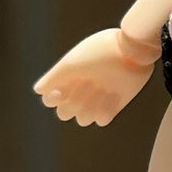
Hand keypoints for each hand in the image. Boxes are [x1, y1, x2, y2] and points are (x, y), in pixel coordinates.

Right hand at [34, 28, 155, 126]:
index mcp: (70, 77)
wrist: (132, 51)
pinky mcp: (115, 105)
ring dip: (86, 109)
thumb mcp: (71, 63)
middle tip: (83, 90)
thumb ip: (53, 77)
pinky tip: (111, 97)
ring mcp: (98, 98)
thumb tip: (38, 91)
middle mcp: (82, 89)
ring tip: (99, 91)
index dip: (52, 99)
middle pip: (64, 112)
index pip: (51, 99)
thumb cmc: (99, 52)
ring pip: (82, 119)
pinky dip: (103, 113)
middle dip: (69, 106)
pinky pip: (102, 121)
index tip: (59, 91)